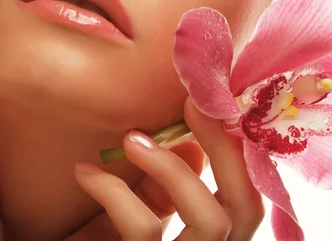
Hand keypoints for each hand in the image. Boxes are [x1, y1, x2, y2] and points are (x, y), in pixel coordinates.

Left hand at [68, 98, 263, 240]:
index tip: (207, 104)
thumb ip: (165, 187)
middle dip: (225, 149)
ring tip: (129, 140)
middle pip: (247, 208)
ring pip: (213, 222)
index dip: (237, 151)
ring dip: (171, 167)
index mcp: (208, 239)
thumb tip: (192, 143)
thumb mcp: (137, 214)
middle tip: (190, 106)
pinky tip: (84, 172)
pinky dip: (113, 192)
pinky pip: (144, 230)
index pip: (246, 199)